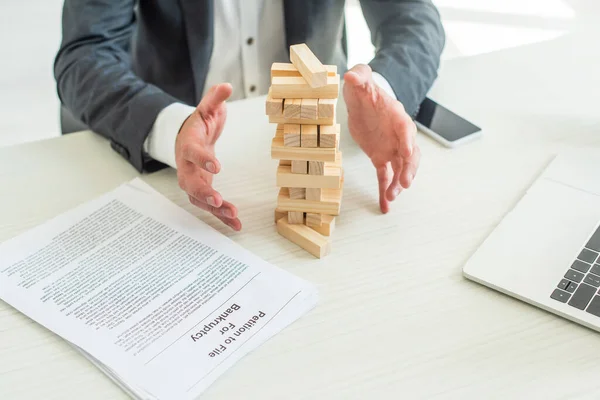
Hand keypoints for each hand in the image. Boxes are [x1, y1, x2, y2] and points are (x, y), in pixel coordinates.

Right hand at [175, 83, 241, 230]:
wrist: (187, 138)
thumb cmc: (199, 124)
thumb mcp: (207, 108)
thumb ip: (215, 98)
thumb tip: (226, 86)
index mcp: (188, 145)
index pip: (193, 152)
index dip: (203, 159)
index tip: (217, 166)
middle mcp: (186, 166)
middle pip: (191, 183)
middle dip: (204, 193)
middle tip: (219, 201)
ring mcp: (192, 181)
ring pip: (199, 200)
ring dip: (216, 210)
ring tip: (234, 217)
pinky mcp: (201, 191)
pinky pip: (210, 207)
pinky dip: (222, 217)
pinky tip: (236, 225)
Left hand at [343, 64, 420, 213]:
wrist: (364, 101)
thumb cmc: (365, 91)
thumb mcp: (360, 81)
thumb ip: (359, 77)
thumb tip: (352, 76)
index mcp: (397, 118)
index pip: (406, 130)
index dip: (407, 141)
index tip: (408, 152)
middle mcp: (399, 137)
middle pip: (410, 155)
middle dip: (409, 169)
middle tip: (405, 183)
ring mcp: (392, 149)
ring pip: (400, 169)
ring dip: (397, 184)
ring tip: (391, 198)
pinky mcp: (381, 158)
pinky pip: (385, 176)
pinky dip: (384, 190)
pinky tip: (384, 205)